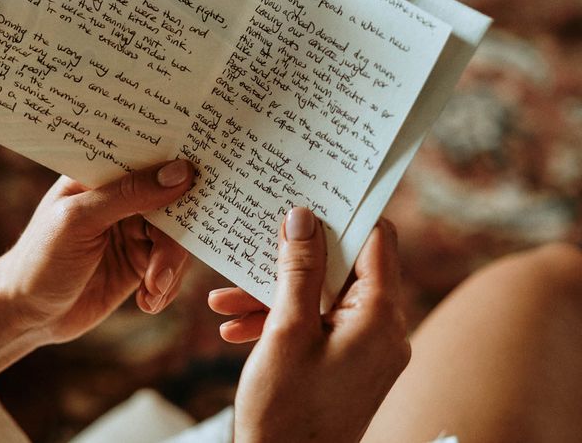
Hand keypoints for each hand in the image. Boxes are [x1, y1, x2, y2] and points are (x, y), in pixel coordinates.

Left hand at [0, 160, 193, 343]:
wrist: (24, 318)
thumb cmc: (39, 260)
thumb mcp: (80, 220)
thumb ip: (129, 195)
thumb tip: (180, 172)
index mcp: (102, 175)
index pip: (149, 158)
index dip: (177, 165)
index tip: (205, 178)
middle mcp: (121, 199)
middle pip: (172, 204)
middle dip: (174, 239)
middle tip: (160, 271)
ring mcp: (132, 232)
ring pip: (176, 239)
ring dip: (170, 269)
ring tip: (152, 291)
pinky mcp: (139, 264)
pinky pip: (170, 269)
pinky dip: (166, 286)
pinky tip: (147, 302)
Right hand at [209, 210, 409, 442]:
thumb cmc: (287, 412)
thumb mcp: (286, 330)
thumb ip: (297, 268)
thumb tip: (303, 216)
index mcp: (379, 317)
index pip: (377, 240)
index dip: (346, 213)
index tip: (312, 194)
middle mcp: (381, 330)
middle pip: (343, 267)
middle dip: (294, 256)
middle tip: (262, 235)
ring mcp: (364, 348)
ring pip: (320, 297)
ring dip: (274, 293)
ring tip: (225, 298)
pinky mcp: (345, 362)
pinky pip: (315, 325)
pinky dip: (280, 320)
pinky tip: (235, 326)